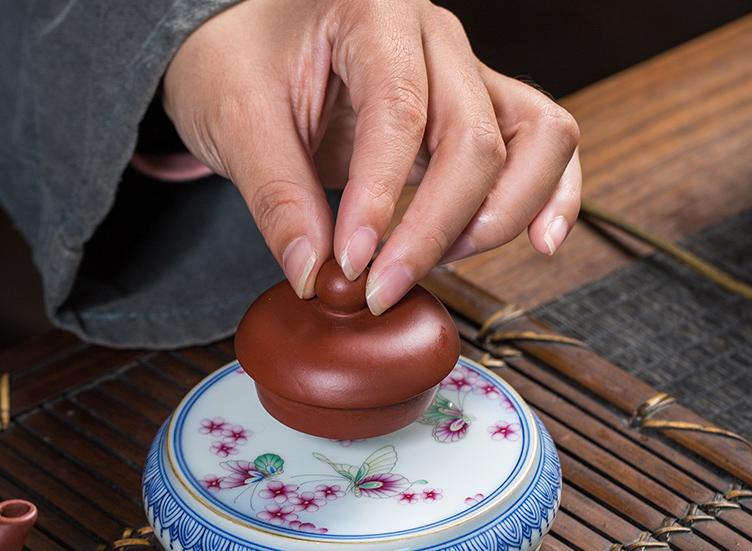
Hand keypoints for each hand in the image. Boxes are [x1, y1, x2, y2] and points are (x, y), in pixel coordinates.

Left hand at [161, 0, 580, 313]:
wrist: (254, 45)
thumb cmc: (242, 64)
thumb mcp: (235, 121)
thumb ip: (277, 197)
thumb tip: (315, 274)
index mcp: (371, 11)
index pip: (399, 114)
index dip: (380, 201)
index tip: (352, 264)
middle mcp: (434, 37)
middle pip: (475, 138)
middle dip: (435, 229)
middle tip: (384, 287)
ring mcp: (466, 73)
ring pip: (536, 138)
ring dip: (499, 216)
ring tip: (442, 262)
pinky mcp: (477, 111)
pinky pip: (543, 144)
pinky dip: (552, 195)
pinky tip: (541, 241)